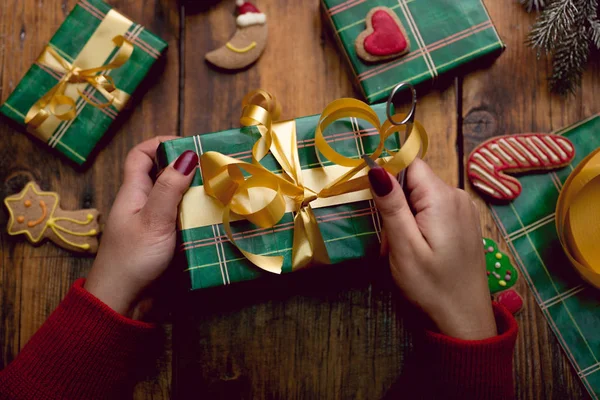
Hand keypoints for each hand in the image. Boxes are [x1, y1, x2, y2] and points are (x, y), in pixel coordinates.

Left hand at [85, 137, 197, 317]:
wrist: (124, 302)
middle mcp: (143, 203)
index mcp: (134, 192)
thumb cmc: (132, 259)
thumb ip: (170, 188)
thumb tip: (188, 155)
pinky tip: (215, 217)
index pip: (140, 155)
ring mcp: (154, 223)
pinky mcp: (165, 240)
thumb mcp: (153, 219)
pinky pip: (183, 219)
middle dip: (187, 168)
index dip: (160, 144)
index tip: (189, 145)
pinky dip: (197, 215)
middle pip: (163, 175)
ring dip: (196, 194)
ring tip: (221, 190)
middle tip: (215, 168)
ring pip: (176, 198)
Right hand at [368, 159, 496, 339]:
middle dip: (395, 202)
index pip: (409, 163)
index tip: (372, 199)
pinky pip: (433, 210)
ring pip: (422, 196)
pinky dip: (418, 224)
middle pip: (414, 180)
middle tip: (388, 236)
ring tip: (401, 247)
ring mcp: (463, 210)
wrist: (463, 323)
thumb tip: (375, 167)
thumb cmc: (431, 287)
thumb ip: (391, 204)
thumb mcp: (404, 247)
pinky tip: (417, 249)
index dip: (387, 175)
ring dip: (405, 216)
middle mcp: (457, 196)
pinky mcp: (463, 224)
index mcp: (442, 197)